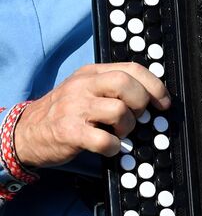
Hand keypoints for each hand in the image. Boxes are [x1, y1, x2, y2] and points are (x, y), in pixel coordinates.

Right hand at [14, 63, 170, 167]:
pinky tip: (110, 147)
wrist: (24, 133)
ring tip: (120, 132)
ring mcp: (75, 109)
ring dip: (128, 126)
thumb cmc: (63, 112)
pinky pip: (104, 140)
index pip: (132, 68)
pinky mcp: (69, 133)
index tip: (163, 102)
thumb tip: (150, 95)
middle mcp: (83, 87)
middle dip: (142, 102)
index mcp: (90, 73)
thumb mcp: (84, 88)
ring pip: (119, 110)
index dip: (155, 85)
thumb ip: (111, 86)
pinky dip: (114, 147)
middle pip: (126, 83)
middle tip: (138, 116)